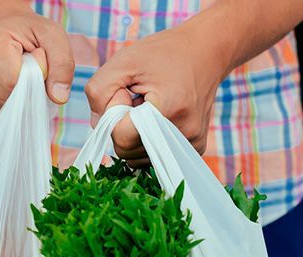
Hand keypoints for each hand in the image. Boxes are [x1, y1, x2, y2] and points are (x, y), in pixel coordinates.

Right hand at [0, 6, 73, 112]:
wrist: (8, 30)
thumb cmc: (32, 33)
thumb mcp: (54, 36)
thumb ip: (62, 64)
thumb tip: (58, 97)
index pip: (13, 80)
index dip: (34, 76)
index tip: (37, 57)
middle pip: (11, 95)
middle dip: (30, 86)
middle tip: (31, 65)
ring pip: (9, 105)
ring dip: (24, 94)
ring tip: (21, 71)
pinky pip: (4, 108)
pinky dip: (16, 100)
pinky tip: (14, 82)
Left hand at [84, 23, 226, 166]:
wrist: (206, 52)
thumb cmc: (162, 54)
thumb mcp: (123, 62)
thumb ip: (99, 92)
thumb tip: (97, 125)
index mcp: (168, 110)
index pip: (121, 137)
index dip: (114, 113)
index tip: (126, 93)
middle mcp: (183, 133)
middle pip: (127, 150)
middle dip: (122, 126)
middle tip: (136, 99)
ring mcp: (191, 144)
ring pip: (138, 158)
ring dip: (133, 135)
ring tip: (148, 108)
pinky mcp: (194, 148)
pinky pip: (153, 157)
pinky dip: (146, 141)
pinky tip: (157, 119)